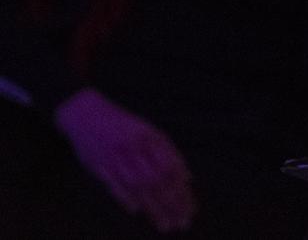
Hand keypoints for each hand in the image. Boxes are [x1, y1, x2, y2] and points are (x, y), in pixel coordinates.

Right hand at [53, 88, 196, 233]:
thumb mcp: (149, 132)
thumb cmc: (123, 126)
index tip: (191, 210)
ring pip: (138, 184)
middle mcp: (134, 146)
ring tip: (165, 224)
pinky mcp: (97, 163)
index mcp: (151, 137)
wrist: (85, 114)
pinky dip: (125, 197)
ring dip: (153, 206)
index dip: (182, 191)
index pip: (172, 168)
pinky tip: (137, 210)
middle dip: (172, 203)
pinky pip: (113, 183)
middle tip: (182, 223)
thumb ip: (169, 153)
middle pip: (157, 179)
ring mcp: (115, 155)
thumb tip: (188, 178)